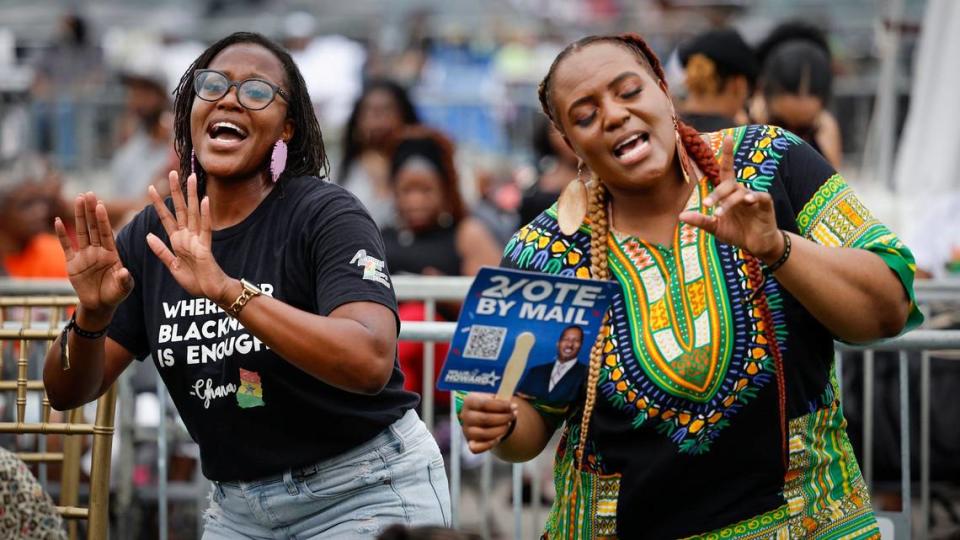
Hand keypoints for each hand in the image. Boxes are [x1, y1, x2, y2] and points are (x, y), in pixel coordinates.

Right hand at [55, 193, 133, 316]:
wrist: (100, 305)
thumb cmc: (115, 294)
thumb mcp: (123, 288)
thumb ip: (124, 280)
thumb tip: (124, 271)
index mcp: (111, 254)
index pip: (107, 233)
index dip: (103, 220)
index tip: (100, 205)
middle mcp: (98, 251)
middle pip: (94, 227)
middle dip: (91, 211)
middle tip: (89, 193)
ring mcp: (84, 256)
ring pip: (81, 232)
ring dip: (78, 216)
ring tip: (78, 199)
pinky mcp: (72, 263)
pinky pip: (66, 246)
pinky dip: (61, 235)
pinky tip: (57, 221)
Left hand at [147, 171, 232, 303]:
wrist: (211, 293)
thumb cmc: (195, 281)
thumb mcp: (172, 266)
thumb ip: (161, 251)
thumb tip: (148, 236)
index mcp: (177, 241)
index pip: (166, 217)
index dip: (158, 203)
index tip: (151, 187)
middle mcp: (187, 236)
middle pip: (180, 209)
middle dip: (176, 191)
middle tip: (171, 173)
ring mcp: (198, 240)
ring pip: (193, 213)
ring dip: (192, 196)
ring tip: (192, 178)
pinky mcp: (206, 247)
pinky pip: (205, 228)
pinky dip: (204, 215)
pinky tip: (204, 201)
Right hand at [459, 393, 517, 453]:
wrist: (484, 415)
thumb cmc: (491, 404)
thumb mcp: (495, 397)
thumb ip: (501, 397)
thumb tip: (512, 403)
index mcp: (469, 401)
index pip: (485, 404)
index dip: (501, 406)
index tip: (514, 406)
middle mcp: (464, 415)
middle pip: (485, 419)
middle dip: (503, 418)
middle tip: (513, 415)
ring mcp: (466, 430)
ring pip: (483, 434)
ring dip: (500, 430)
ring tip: (508, 424)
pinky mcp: (470, 442)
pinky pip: (477, 448)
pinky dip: (489, 444)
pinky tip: (499, 438)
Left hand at [679, 135, 783, 262]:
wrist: (758, 246)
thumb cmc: (737, 233)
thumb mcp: (716, 228)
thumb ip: (701, 221)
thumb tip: (681, 216)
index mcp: (729, 193)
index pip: (727, 170)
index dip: (728, 154)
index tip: (728, 136)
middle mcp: (741, 191)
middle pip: (728, 184)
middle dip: (717, 194)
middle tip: (707, 205)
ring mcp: (754, 197)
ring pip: (740, 193)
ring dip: (729, 203)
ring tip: (719, 214)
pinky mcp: (766, 204)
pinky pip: (760, 196)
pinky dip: (754, 197)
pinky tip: (748, 200)